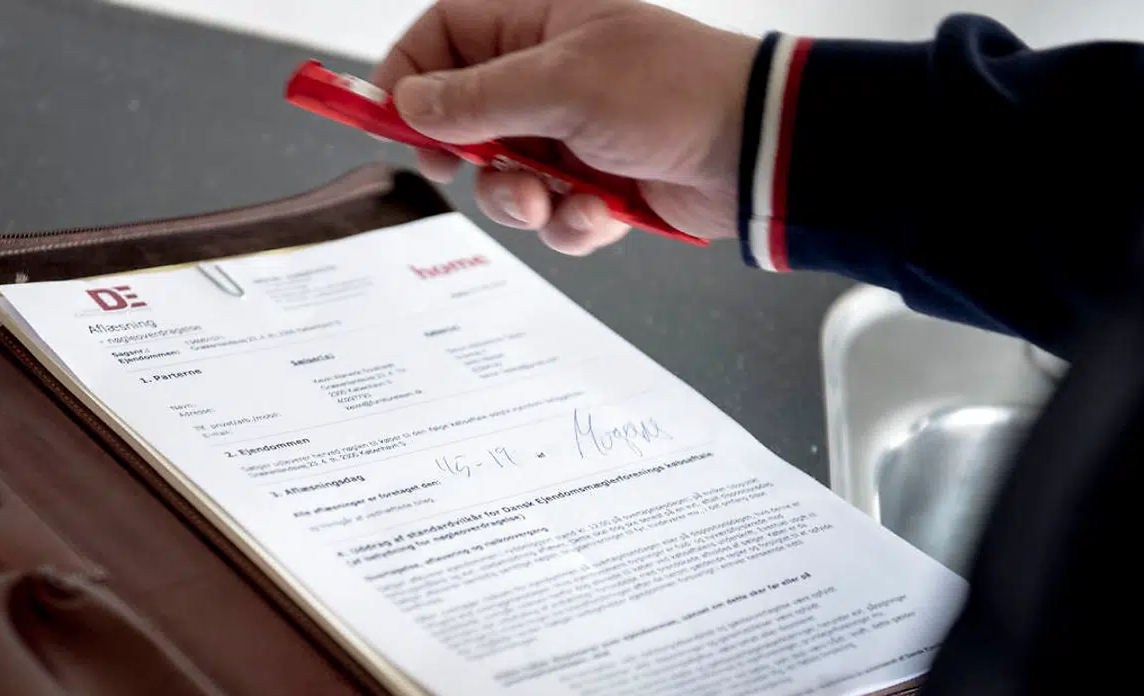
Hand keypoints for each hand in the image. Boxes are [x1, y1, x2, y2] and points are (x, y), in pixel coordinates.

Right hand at [372, 0, 758, 254]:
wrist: (754, 152)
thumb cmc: (676, 91)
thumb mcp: (563, 86)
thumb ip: (477, 100)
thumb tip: (409, 104)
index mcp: (537, 23)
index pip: (443, 35)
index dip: (408, 75)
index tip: (389, 120)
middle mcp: (547, 75)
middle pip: (461, 117)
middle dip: (466, 157)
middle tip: (463, 169)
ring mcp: (569, 133)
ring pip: (502, 178)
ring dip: (520, 201)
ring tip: (555, 200)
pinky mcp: (593, 184)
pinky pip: (549, 216)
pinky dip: (569, 225)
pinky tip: (602, 214)